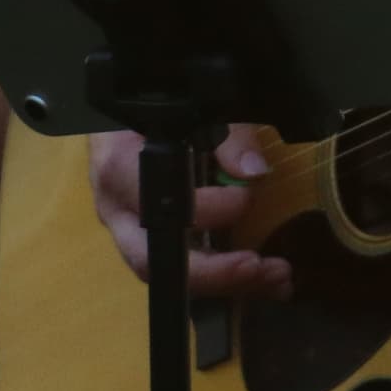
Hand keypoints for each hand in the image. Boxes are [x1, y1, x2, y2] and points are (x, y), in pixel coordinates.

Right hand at [85, 126, 292, 297]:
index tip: (246, 199)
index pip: (155, 202)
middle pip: (151, 260)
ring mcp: (127, 232)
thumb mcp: (197, 109)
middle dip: (211, 272)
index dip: (203, 209)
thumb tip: (253, 170)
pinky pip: (179, 272)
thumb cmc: (160, 109)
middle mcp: (115, 209)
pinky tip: (261, 278)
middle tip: (262, 268)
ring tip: (276, 277)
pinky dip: (222, 278)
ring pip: (166, 274)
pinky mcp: (147, 245)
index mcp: (117, 165)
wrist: (127, 120)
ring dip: (224, 282)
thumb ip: (227, 135)